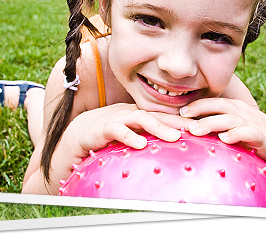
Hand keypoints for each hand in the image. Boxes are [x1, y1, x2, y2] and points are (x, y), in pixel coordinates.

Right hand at [45, 103, 193, 193]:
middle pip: (155, 113)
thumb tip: (167, 152)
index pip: (161, 115)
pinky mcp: (95, 129)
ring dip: (159, 127)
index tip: (201, 129)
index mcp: (132, 115)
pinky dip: (129, 136)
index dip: (181, 120)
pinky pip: (115, 129)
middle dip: (177, 121)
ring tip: (176, 137)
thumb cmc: (97, 149)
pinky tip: (141, 144)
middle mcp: (123, 113)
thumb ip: (143, 144)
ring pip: (139, 118)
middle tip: (198, 130)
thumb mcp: (125, 145)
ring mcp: (110, 119)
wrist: (64, 151)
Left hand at [179, 98, 265, 207]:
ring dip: (212, 123)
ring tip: (196, 130)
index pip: (214, 102)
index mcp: (235, 109)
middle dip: (200, 110)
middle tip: (183, 117)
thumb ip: (216, 127)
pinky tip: (224, 138)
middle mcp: (243, 112)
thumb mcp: (234, 128)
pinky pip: (248, 132)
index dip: (197, 105)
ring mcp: (253, 123)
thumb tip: (190, 130)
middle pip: (220, 106)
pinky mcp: (262, 136)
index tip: (180, 111)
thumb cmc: (252, 137)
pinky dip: (236, 134)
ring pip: (230, 118)